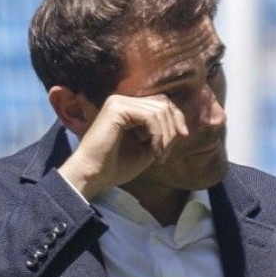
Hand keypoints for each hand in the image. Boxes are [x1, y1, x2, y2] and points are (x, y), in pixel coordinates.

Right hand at [58, 94, 187, 199]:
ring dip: (166, 135)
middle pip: (163, 104)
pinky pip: (150, 117)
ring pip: (159, 110)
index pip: (161, 103)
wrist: (92, 176)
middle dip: (173, 128)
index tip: (183, 137)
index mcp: (128, 108)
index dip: (176, 118)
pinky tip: (154, 151)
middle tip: (166, 152)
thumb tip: (181, 128)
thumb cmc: (115, 166)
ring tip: (159, 155)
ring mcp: (119, 102)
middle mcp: (123, 100)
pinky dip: (158, 135)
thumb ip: (161, 135)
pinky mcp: (117, 108)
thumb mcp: (146, 149)